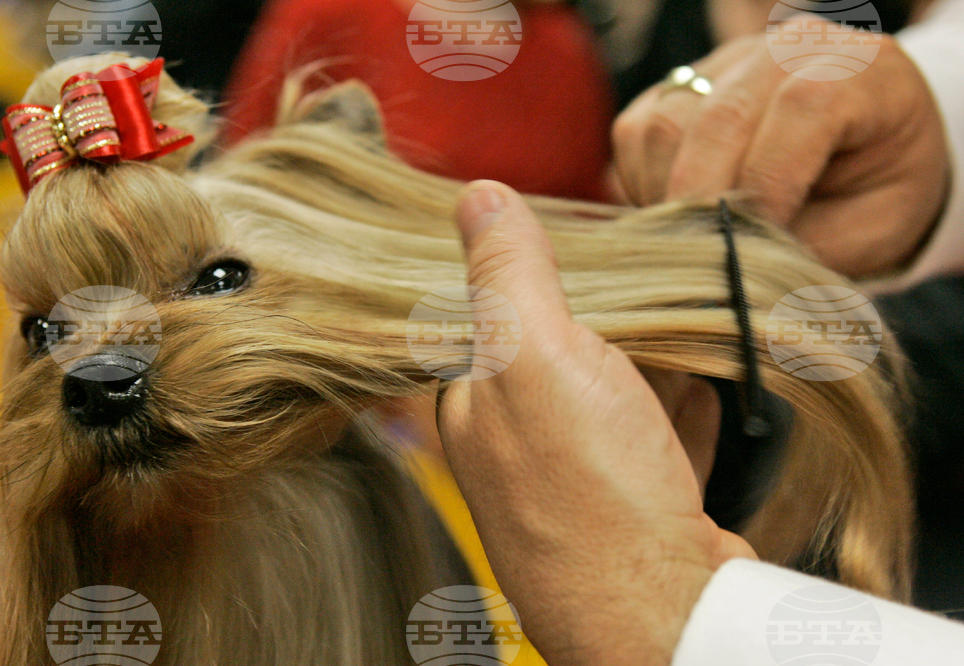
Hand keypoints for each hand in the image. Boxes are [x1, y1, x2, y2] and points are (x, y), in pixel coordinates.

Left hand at [437, 181, 755, 665]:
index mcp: (476, 407)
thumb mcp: (537, 358)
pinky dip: (681, 416)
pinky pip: (657, 444)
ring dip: (656, 367)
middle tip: (656, 293)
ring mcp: (578, 484)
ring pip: (619, 397)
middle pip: (568, 354)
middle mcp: (517, 448)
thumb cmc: (591, 493)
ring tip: (690, 338)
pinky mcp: (636, 510)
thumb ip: (507, 277)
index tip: (593, 258)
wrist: (668, 615)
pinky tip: (701, 401)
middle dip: (613, 325)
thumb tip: (477, 196)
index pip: (501, 317)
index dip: (550, 283)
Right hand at [612, 17, 949, 277]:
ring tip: (691, 238)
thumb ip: (809, 242)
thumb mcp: (873, 226)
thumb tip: (733, 266)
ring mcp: (723, 63)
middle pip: (717, 116)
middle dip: (702, 202)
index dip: (771, 182)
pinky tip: (675, 212)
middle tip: (703, 260)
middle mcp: (785, 50)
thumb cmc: (876, 192)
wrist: (864, 153)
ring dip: (664, 197)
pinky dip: (642, 185)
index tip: (755, 245)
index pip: (803, 105)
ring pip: (661, 125)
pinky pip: (634, 134)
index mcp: (859, 69)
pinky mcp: (675, 87)